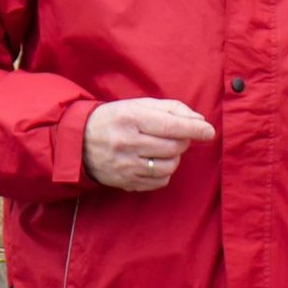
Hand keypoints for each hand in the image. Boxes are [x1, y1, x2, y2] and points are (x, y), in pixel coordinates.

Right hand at [83, 98, 214, 191]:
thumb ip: (171, 109)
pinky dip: (164, 172)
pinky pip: (160, 181)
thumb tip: (199, 120)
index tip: (209, 131)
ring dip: (174, 157)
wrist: (78, 141)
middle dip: (183, 141)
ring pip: (169, 166)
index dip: (194, 129)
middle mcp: (127, 143)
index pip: (170, 126)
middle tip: (176, 135)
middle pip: (173, 147)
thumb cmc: (116, 119)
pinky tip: (153, 161)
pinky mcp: (126, 182)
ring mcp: (126, 165)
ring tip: (163, 148)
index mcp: (131, 118)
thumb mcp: (139, 105)